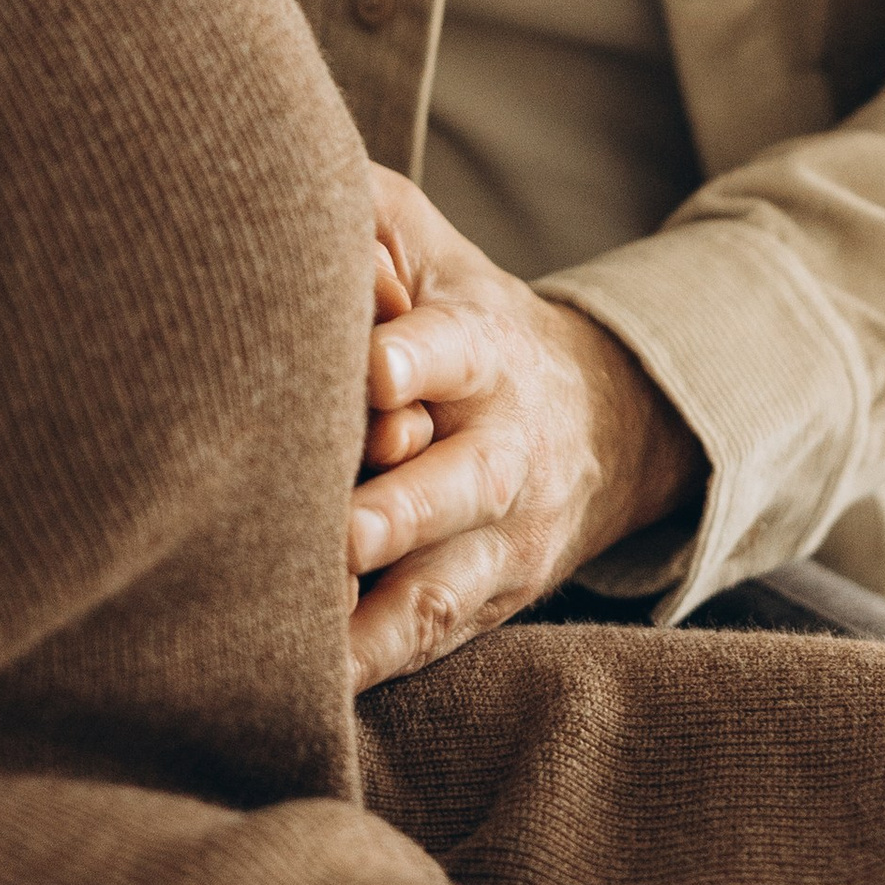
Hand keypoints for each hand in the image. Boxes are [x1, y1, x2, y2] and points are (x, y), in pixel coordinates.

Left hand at [346, 168, 704, 693]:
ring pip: (444, 581)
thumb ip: (369, 217)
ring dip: (385, 612)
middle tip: (343, 532)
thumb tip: (288, 195)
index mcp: (483, 349)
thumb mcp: (434, 248)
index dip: (410, 362)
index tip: (375, 376)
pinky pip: (427, 643)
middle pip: (458, 483)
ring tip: (315, 634)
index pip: (450, 351)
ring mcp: (498, 538)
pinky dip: (374, 667)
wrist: (596, 421)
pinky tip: (314, 690)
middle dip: (402, 509)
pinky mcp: (482, 602)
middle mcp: (500, 450)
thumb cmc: (463, 319)